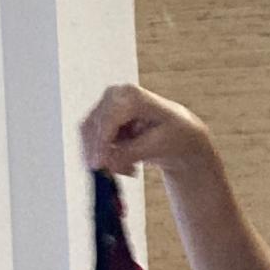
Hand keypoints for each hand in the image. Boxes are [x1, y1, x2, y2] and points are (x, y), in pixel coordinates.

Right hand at [79, 84, 214, 177]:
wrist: (180, 135)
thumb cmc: (176, 135)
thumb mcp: (159, 145)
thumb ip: (131, 153)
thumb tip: (106, 162)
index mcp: (133, 95)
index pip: (108, 119)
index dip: (101, 142)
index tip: (100, 165)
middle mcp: (114, 96)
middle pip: (94, 127)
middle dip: (105, 155)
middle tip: (122, 174)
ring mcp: (105, 106)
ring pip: (90, 138)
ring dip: (107, 158)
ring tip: (132, 169)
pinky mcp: (100, 120)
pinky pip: (92, 143)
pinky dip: (107, 157)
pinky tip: (128, 164)